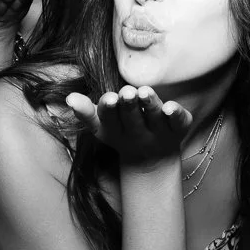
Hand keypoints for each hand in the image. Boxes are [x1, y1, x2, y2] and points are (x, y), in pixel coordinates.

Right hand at [67, 85, 191, 164]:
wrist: (152, 159)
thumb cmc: (122, 131)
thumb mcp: (102, 125)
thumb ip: (86, 111)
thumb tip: (69, 97)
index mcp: (116, 132)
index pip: (110, 121)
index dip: (109, 110)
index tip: (108, 98)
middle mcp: (138, 134)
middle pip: (133, 120)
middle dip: (129, 106)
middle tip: (127, 92)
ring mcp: (159, 133)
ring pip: (154, 118)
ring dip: (150, 105)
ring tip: (144, 91)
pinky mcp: (179, 129)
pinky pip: (179, 122)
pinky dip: (176, 114)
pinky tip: (171, 106)